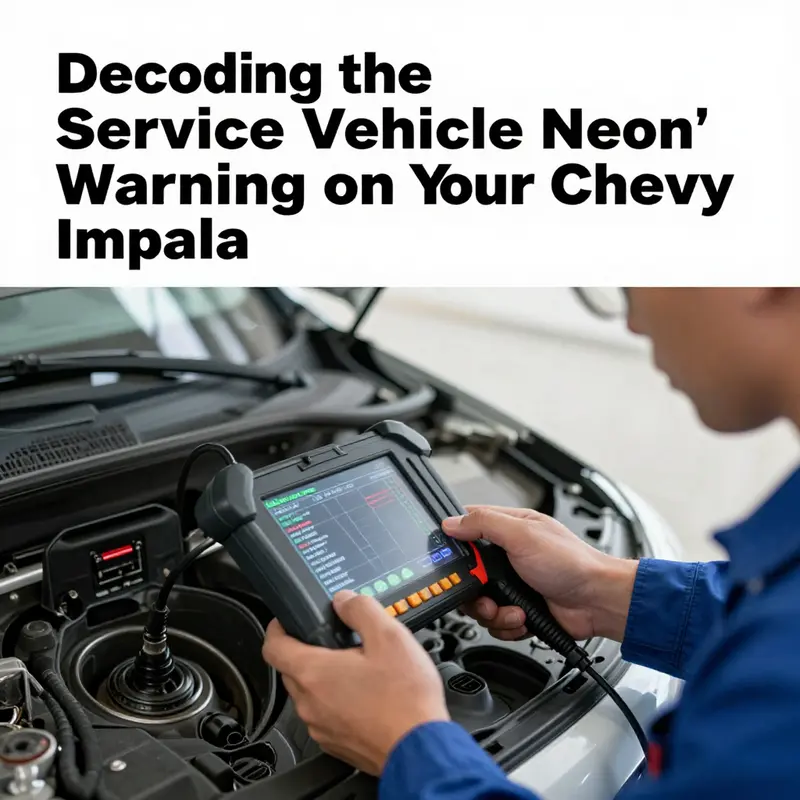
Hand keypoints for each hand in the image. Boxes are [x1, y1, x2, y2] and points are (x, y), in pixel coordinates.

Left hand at [261, 590, 448, 774]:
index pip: (273, 647)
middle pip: (291, 669)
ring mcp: (320, 727)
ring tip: (358, 669)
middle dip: (308, 651)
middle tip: (337, 641)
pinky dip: (337, 702)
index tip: (286, 621)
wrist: (419, 750)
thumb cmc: (405, 700)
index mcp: (314, 673)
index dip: (277, 628)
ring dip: (325, 679)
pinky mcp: (335, 744)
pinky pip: (325, 715)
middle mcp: (309, 703)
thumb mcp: (389, 637)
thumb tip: (344, 600)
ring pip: (309, 694)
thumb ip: (361, 610)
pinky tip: (366, 696)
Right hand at [443, 505, 637, 641]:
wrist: (597, 602)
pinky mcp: (519, 609)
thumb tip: (452, 522)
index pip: (468, 529)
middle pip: (468, 574)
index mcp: (508, 529)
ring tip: (512, 610)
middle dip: (474, 591)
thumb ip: (484, 524)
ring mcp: (513, 584)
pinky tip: (522, 619)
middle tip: (486, 595)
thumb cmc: (571, 562)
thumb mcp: (523, 535)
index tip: (456, 561)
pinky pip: (496, 622)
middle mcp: (508, 556)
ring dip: (494, 612)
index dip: (456, 545)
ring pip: (480, 602)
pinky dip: (507, 625)